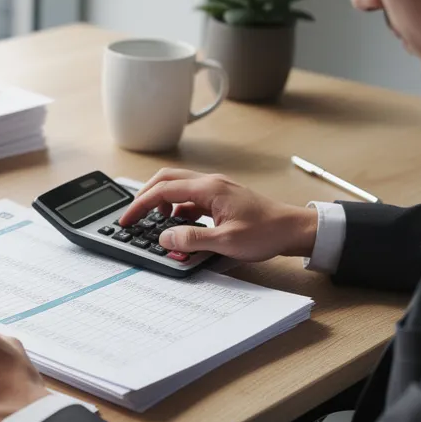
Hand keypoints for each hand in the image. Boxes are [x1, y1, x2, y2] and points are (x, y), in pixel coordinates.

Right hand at [118, 169, 317, 261]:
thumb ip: (191, 240)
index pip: (163, 190)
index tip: (127, 219)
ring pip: (178, 187)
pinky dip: (177, 209)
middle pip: (166, 180)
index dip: (140, 205)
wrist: (293, 229)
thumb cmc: (266, 232)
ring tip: (154, 222)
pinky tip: (178, 225)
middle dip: (145, 196)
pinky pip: (191, 198)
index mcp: (208, 188)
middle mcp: (210, 183)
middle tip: (133, 215)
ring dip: (161, 201)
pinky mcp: (221, 199)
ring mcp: (216, 190)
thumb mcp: (225, 241)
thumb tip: (164, 237)